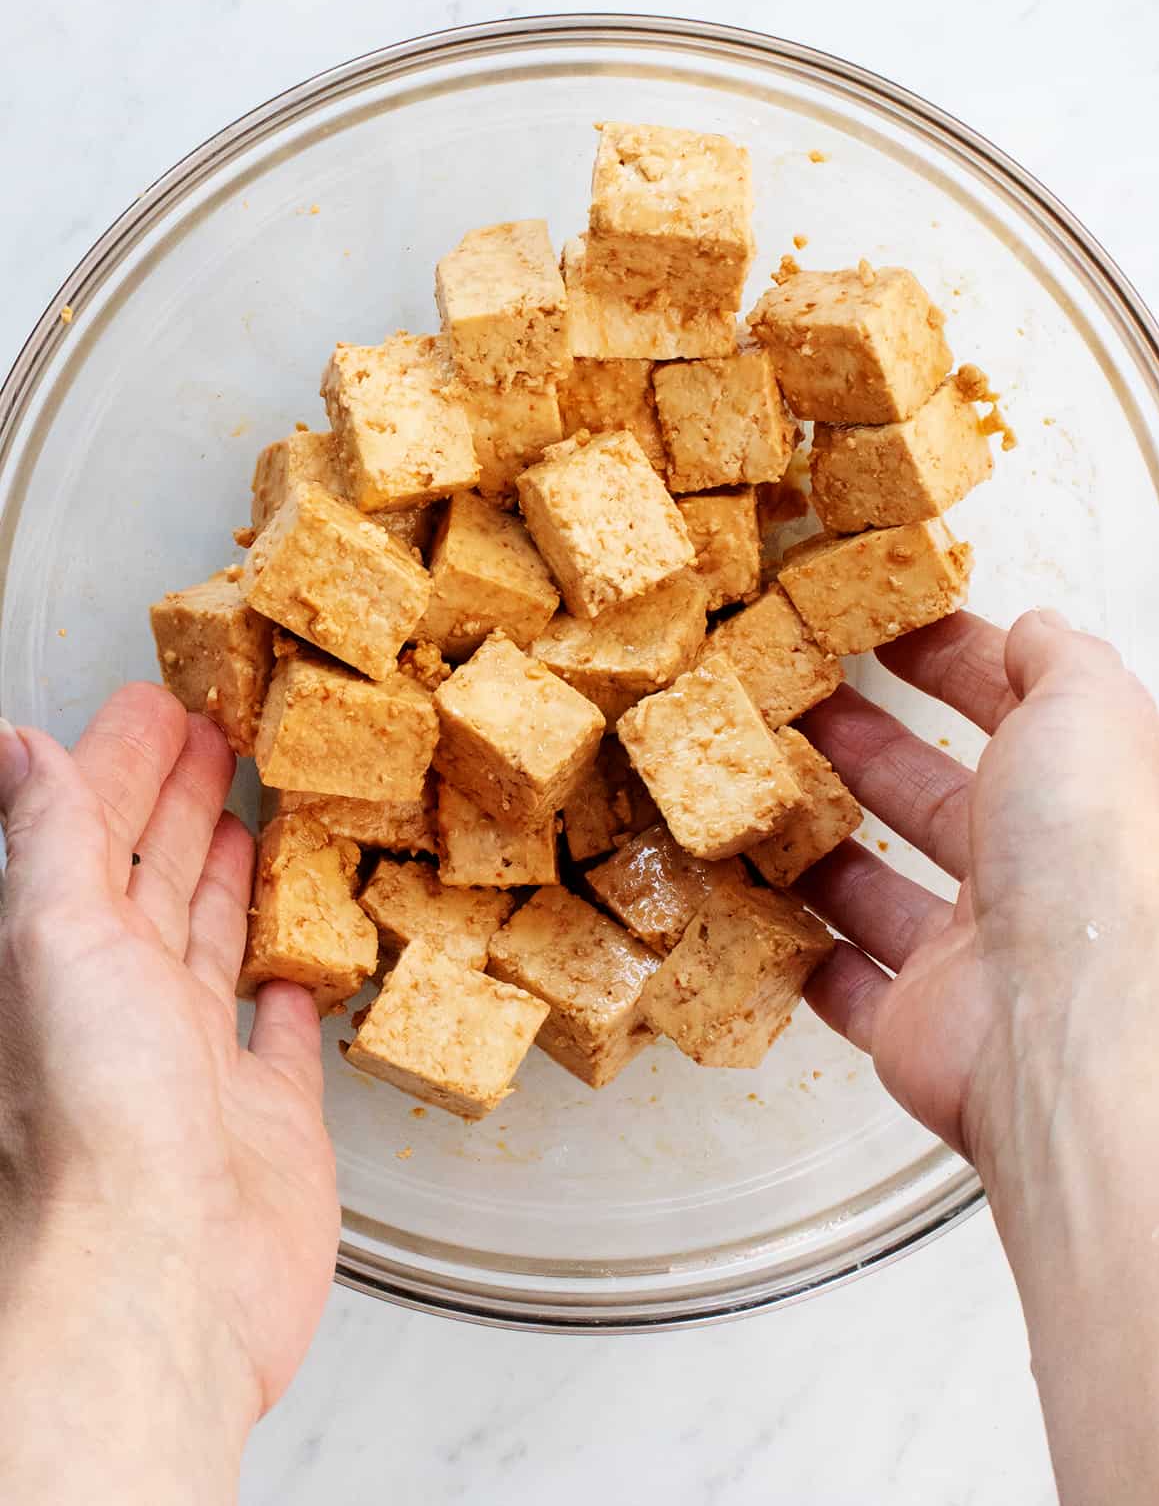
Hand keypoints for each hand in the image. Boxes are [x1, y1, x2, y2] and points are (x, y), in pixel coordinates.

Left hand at [0, 686, 337, 1500]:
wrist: (155, 1284)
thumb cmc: (93, 1125)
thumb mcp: (52, 942)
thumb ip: (49, 841)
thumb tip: (15, 748)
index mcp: (68, 959)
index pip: (95, 833)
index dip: (123, 762)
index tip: (159, 704)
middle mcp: (123, 1006)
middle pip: (155, 877)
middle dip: (183, 801)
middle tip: (222, 736)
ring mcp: (194, 1063)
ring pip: (214, 943)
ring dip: (234, 876)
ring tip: (260, 816)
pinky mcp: (266, 1120)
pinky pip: (282, 1035)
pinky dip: (292, 989)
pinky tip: (300, 956)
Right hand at [799, 608, 1158, 1175]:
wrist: (1068, 1023)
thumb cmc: (1090, 856)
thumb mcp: (1089, 710)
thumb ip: (1060, 660)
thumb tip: (1038, 630)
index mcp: (1077, 798)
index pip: (1011, 714)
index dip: (948, 664)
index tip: (882, 633)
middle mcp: (1034, 877)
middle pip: (932, 797)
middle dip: (864, 744)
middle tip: (797, 703)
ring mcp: (974, 957)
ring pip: (880, 889)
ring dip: (821, 843)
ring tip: (756, 790)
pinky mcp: (918, 1027)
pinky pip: (849, 988)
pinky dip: (805, 955)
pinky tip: (763, 910)